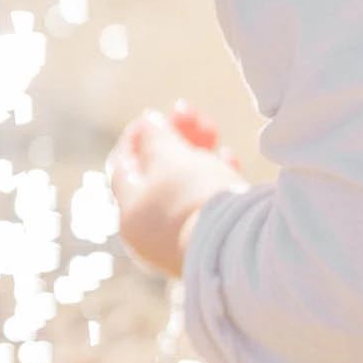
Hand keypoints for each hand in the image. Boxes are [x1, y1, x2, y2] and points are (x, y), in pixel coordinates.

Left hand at [111, 104, 245, 276]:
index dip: (136, 137)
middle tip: (189, 113)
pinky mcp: (208, 244)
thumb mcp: (171, 158)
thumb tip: (146, 125)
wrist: (239, 249)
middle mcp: (149, 233)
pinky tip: (229, 160)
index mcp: (129, 213)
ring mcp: (179, 241)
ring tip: (213, 132)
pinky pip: (204, 205)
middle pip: (155, 176)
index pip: (123, 168)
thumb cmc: (195, 199)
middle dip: (173, 141)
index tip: (153, 115)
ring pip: (182, 189)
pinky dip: (211, 181)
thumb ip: (155, 138)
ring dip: (196, 157)